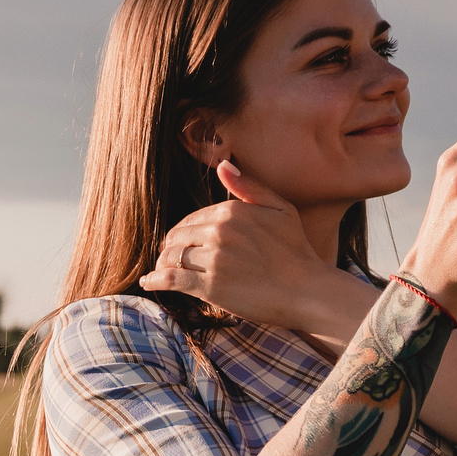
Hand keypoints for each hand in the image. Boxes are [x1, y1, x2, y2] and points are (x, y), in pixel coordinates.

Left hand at [143, 161, 367, 337]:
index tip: (182, 241)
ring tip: (162, 271)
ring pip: (172, 257)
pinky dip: (155, 280)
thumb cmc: (296, 250)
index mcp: (232, 210)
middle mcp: (219, 231)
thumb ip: (249, 187)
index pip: (192, 218)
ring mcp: (213, 259)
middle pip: (177, 236)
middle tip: (169, 257)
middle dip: (171, 246)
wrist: (307, 290)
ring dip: (163, 264)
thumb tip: (223, 166)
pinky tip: (149, 282)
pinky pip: (171, 279)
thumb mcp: (281, 209)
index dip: (185, 230)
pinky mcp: (209, 286)